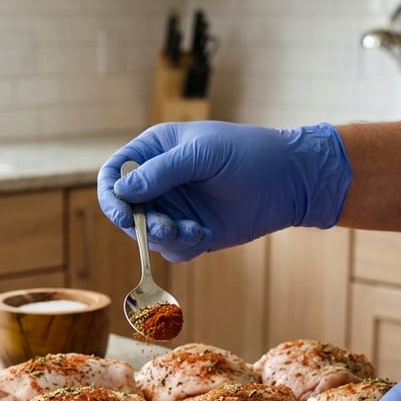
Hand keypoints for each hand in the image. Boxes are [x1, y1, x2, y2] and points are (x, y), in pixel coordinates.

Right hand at [97, 121, 351, 261]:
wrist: (289, 181)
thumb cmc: (247, 154)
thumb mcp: (201, 155)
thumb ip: (160, 172)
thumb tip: (120, 190)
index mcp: (156, 152)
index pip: (116, 173)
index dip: (112, 194)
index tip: (122, 212)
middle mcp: (160, 182)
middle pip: (127, 210)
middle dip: (140, 223)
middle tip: (163, 226)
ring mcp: (176, 208)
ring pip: (147, 234)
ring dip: (162, 236)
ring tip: (189, 229)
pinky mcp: (193, 232)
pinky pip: (172, 249)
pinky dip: (182, 245)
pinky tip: (203, 233)